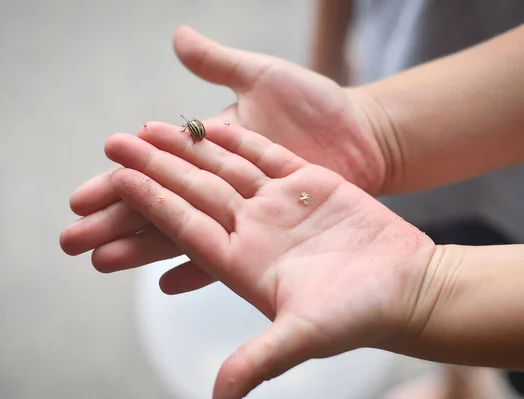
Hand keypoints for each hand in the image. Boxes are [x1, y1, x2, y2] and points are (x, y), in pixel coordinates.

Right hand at [60, 27, 387, 273]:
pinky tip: (164, 282)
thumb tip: (177, 36)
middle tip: (70, 240)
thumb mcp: (266, 78)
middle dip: (113, 223)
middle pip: (158, 208)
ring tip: (101, 262)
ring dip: (141, 248)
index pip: (156, 171)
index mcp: (213, 151)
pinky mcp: (272, 237)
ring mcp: (245, 215)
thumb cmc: (320, 107)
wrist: (368, 138)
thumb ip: (221, 65)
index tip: (79, 197)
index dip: (117, 183)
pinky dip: (195, 269)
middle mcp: (221, 187)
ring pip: (183, 234)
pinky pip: (229, 257)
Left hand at [99, 122, 434, 398]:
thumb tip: (221, 398)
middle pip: (193, 192)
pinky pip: (265, 156)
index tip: (116, 178)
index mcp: (243, 262)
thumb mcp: (307, 334)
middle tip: (113, 142)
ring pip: (223, 170)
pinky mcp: (308, 185)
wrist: (409, 288)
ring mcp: (279, 206)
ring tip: (151, 126)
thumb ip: (261, 359)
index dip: (149, 201)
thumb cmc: (362, 315)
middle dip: (154, 167)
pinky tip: (211, 125)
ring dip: (187, 148)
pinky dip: (239, 140)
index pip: (184, 225)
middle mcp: (254, 231)